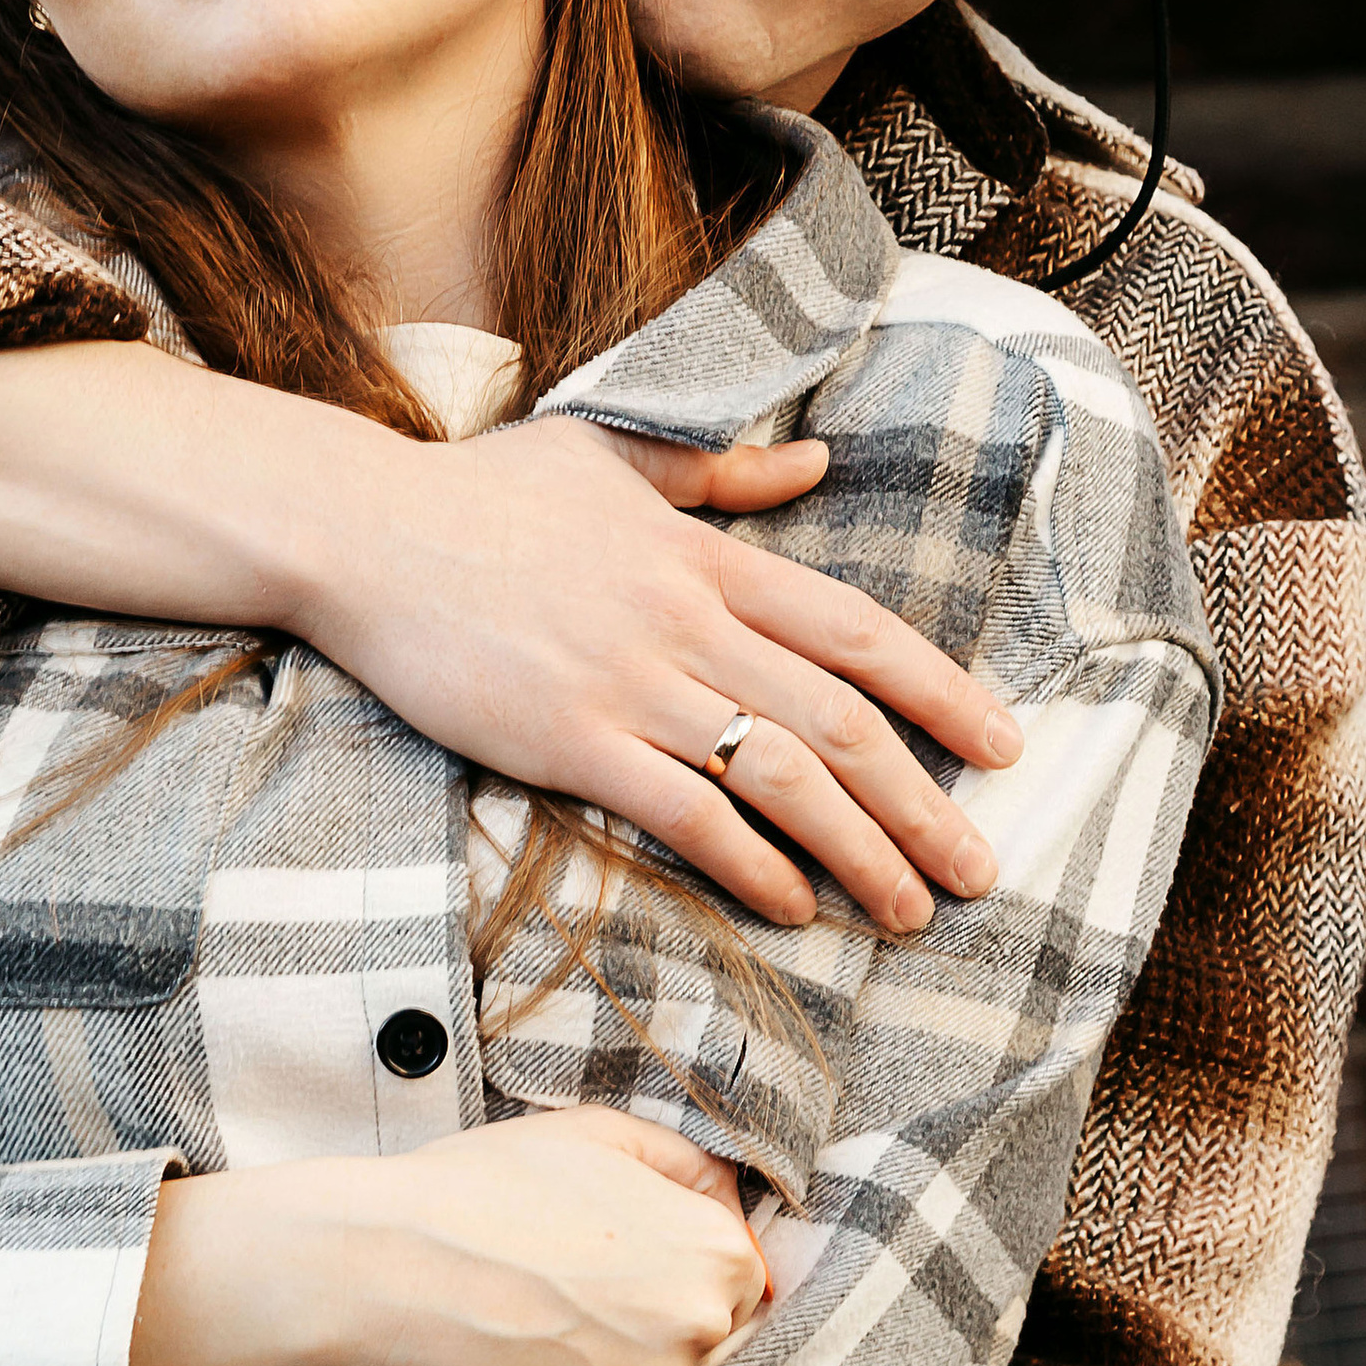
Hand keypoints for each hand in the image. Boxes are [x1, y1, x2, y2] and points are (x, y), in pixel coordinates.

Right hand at [141, 1107, 767, 1365]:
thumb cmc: (485, 1188)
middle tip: (565, 1295)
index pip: (735, 1282)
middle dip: (645, 1322)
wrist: (386, 1264)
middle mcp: (698, 1329)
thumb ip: (685, 1162)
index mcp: (715, 1253)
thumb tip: (733, 1198)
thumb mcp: (596, 1136)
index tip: (614, 1263)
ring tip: (531, 1325)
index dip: (673, 1268)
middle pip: (699, 1342)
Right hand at [302, 418, 1014, 934]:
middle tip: (978, 868)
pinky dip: (750, 865)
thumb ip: (720, 473)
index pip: (854, 629)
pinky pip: (684, 814)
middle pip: (838, 718)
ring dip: (856, 850)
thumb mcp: (612, 456)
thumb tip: (816, 462)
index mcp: (703, 555)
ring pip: (779, 775)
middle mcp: (685, 620)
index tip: (1004, 745)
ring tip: (906, 909)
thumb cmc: (481, 494)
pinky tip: (793, 907)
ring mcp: (627, 684)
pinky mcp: (567, 741)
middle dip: (923, 801)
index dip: (942, 691)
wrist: (361, 532)